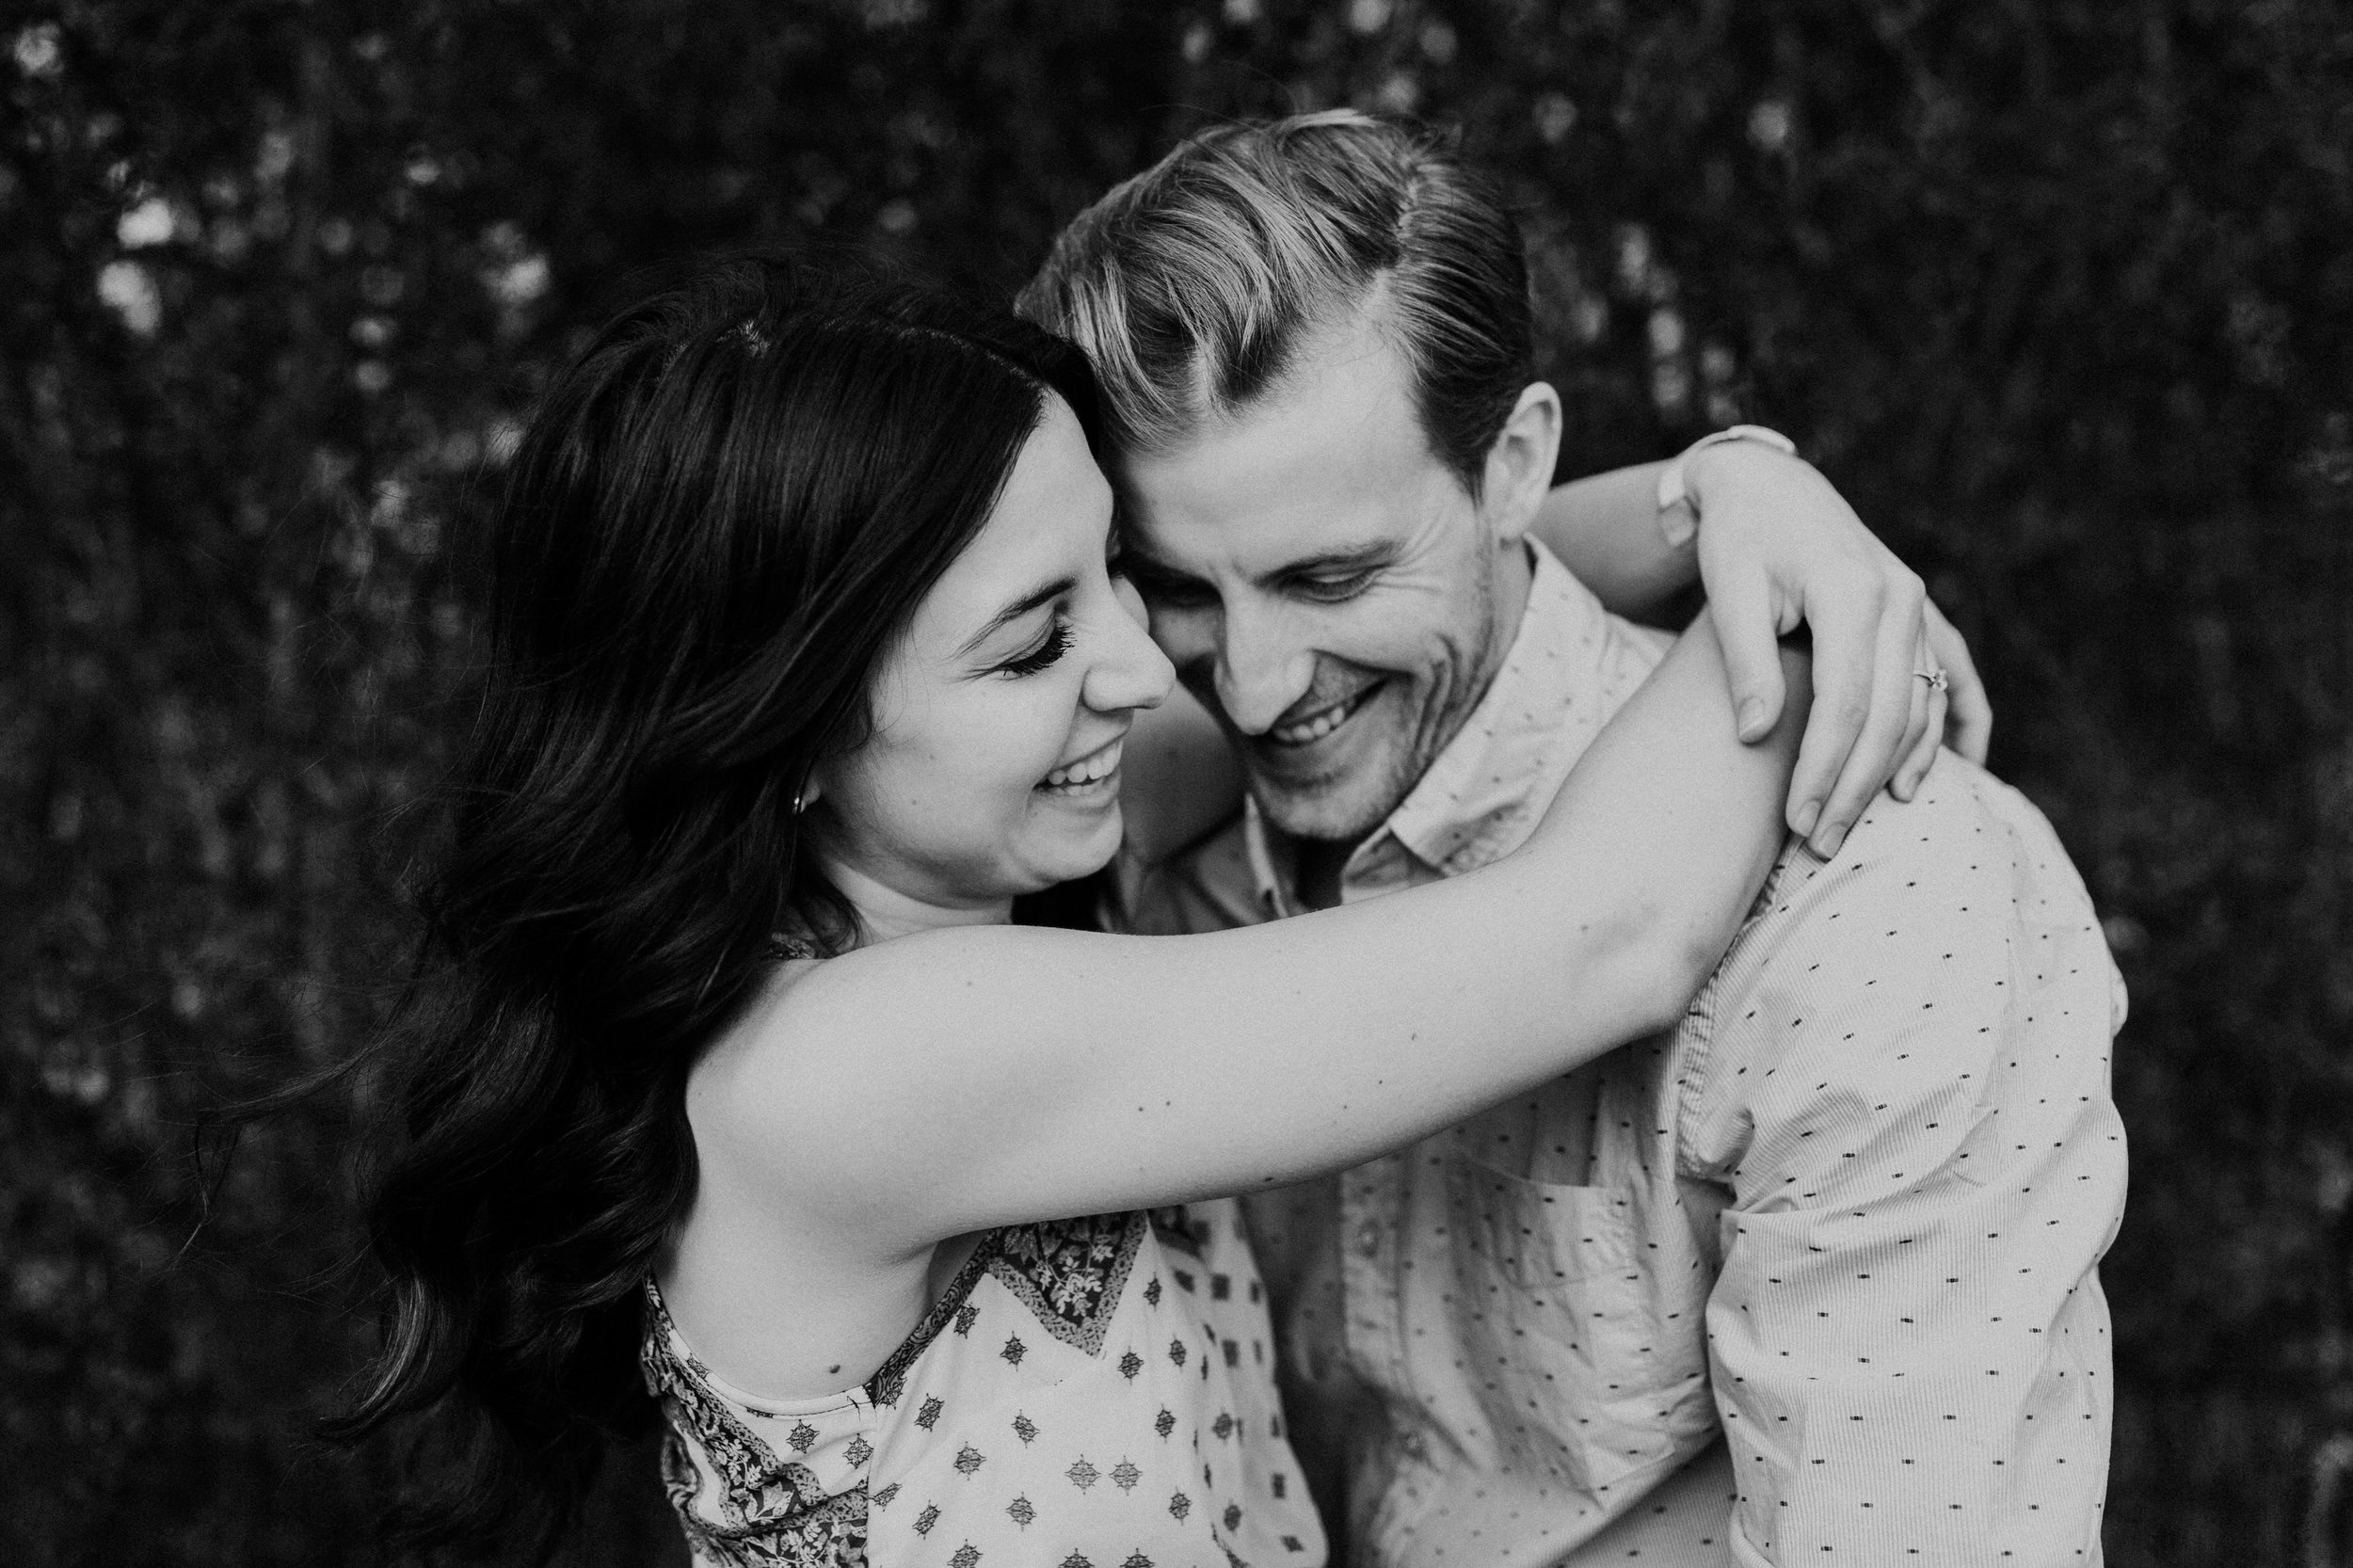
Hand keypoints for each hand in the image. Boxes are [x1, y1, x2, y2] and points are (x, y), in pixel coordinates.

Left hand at [1686, 441, 1991, 855]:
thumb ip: (1746, 662)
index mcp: (1852, 591)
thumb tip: (1757, 735)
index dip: (1824, 770)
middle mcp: (1900, 599)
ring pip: (1920, 706)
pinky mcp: (1919, 614)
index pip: (1846, 703)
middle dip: (1855, 787)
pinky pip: (1952, 678)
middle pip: (1889, 716)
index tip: (1795, 822)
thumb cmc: (1738, 538)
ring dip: (1896, 770)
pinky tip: (1961, 770)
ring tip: (1857, 825)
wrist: (1767, 487)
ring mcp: (1917, 606)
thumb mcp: (1729, 590)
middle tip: (1818, 845)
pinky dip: (1955, 725)